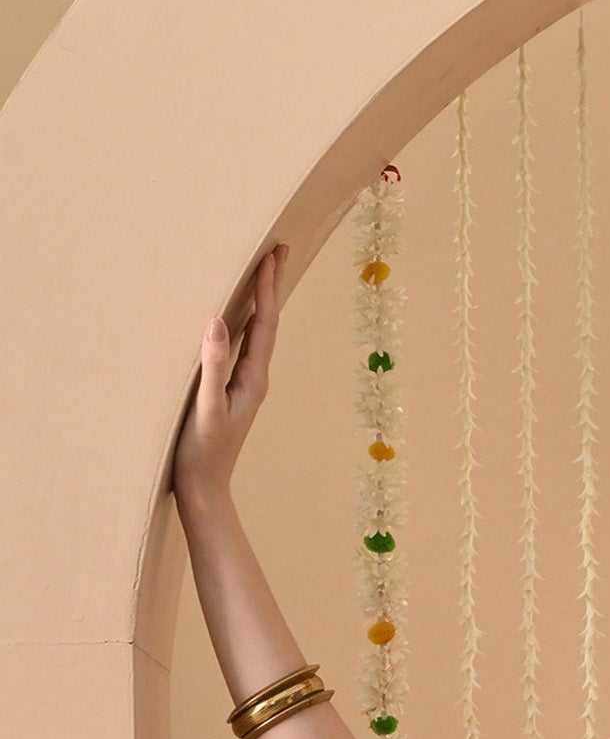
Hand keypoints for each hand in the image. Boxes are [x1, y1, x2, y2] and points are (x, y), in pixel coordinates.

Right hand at [174, 242, 286, 509]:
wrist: (204, 489)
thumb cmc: (202, 452)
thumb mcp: (206, 408)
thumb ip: (213, 366)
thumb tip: (218, 322)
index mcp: (253, 378)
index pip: (265, 323)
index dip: (268, 287)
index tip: (272, 254)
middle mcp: (254, 378)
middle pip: (267, 322)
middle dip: (271, 285)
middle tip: (278, 249)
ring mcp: (243, 384)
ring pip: (256, 332)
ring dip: (260, 300)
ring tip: (262, 271)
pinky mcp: (229, 390)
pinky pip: (240, 346)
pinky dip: (242, 320)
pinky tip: (234, 313)